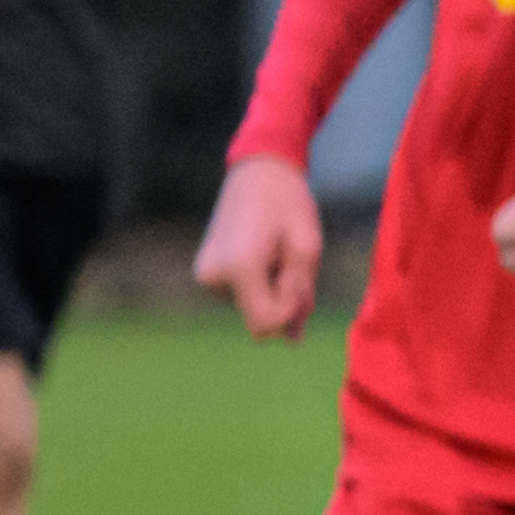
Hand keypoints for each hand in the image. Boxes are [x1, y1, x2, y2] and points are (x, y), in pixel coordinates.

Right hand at [193, 154, 323, 338]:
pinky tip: (267, 256)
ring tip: (278, 253)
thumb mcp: (307, 250)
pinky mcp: (207, 275)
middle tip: (292, 261)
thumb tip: (290, 341)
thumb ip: (300, 298)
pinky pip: (244, 297)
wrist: (257, 173)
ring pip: (254, 308)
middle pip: (261, 319)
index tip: (300, 279)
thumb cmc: (288, 206)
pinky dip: (263, 285)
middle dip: (285, 300)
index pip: (267, 323)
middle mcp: (214, 277)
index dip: (292, 309)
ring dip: (275, 289)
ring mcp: (206, 277)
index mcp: (238, 269)